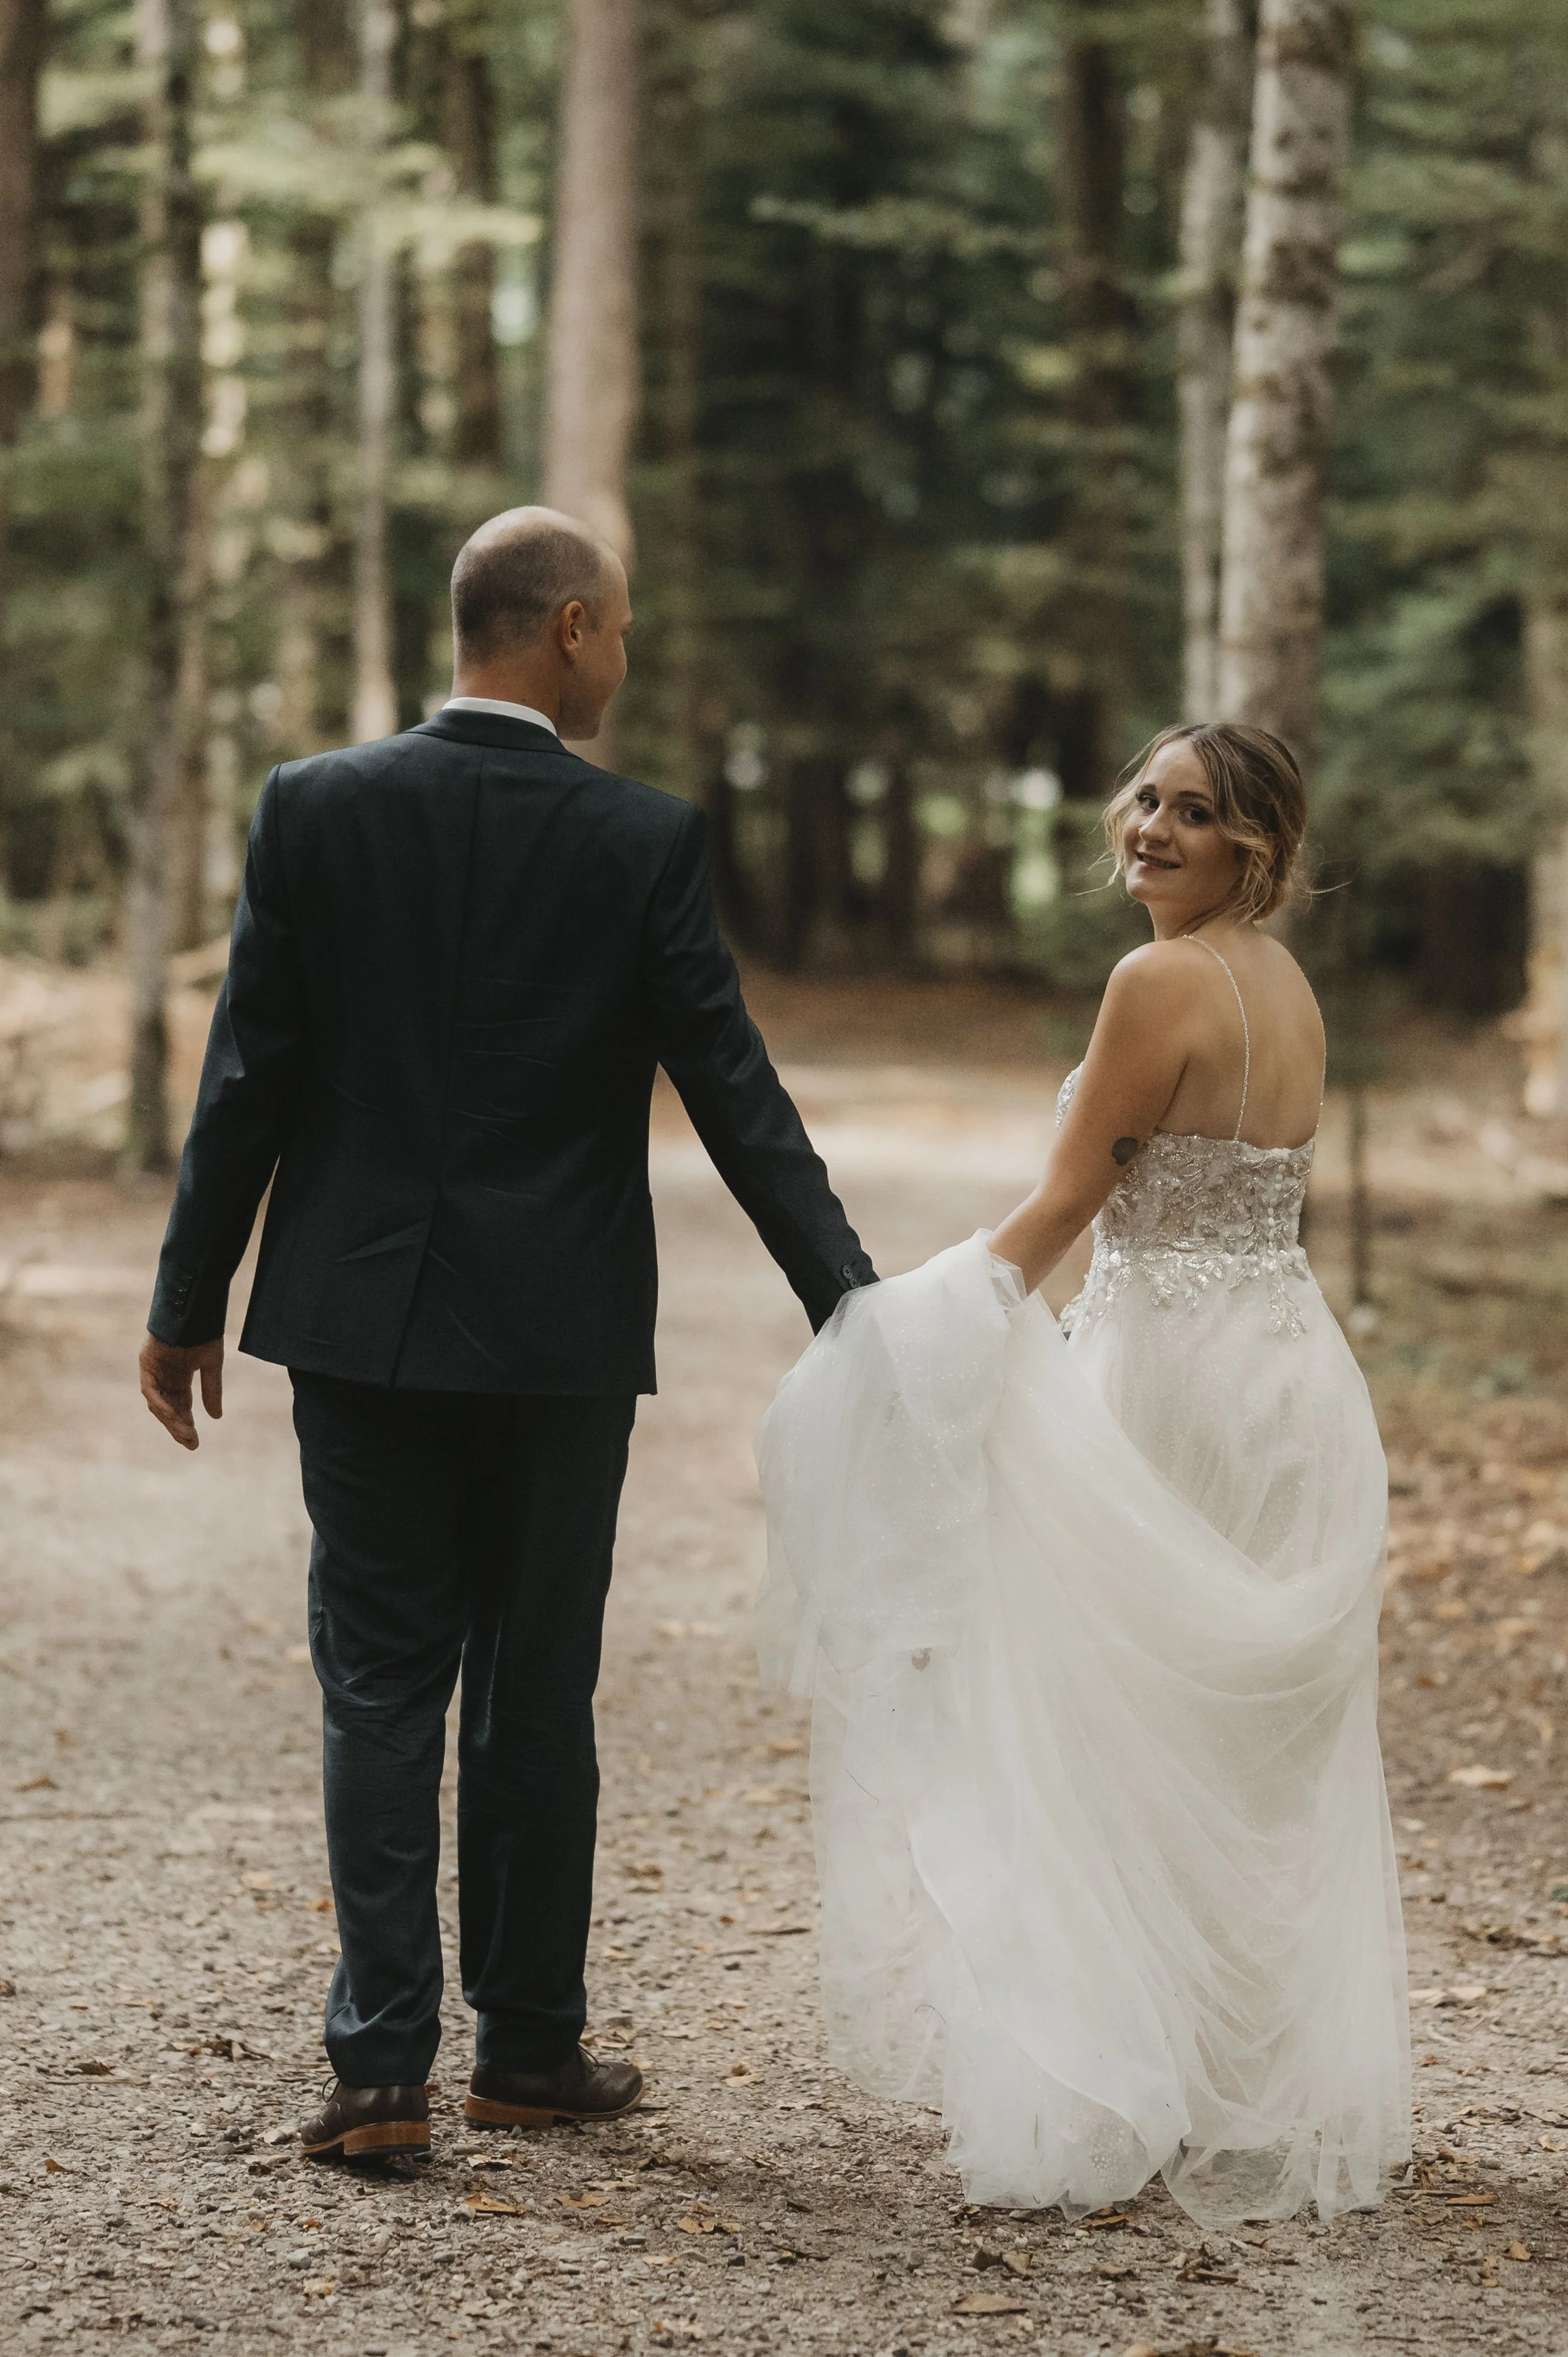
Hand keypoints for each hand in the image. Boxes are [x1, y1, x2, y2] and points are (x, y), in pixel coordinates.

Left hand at [139, 1333, 223, 1450]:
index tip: (195, 1441)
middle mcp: (164, 1375)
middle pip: (169, 1408)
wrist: (193, 1309)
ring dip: (171, 1420)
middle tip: (191, 1444)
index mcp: (179, 1375)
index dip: (186, 1423)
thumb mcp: (211, 1365)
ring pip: (158, 1403)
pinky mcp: (146, 1364)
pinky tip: (171, 1416)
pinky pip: (150, 1390)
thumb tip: (216, 1417)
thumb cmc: (203, 1332)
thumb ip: (211, 1390)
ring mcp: (154, 1370)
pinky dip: (160, 1404)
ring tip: (186, 1434)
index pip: (181, 1405)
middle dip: (179, 1426)